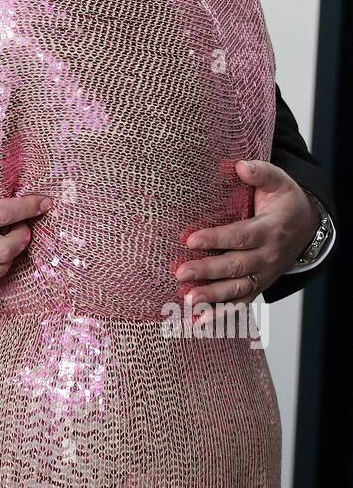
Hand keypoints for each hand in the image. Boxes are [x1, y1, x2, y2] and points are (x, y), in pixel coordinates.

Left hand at [174, 160, 320, 304]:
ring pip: (237, 289)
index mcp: (269, 230)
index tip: (191, 239)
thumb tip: (241, 166)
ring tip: (188, 300)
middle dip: (207, 271)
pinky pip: (240, 303)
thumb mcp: (279, 182)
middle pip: (235, 266)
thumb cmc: (285, 203)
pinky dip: (221, 315)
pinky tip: (199, 322)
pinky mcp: (258, 285)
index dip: (216, 238)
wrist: (306, 227)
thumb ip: (261, 173)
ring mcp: (263, 275)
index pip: (240, 236)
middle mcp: (267, 257)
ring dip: (212, 297)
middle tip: (180, 273)